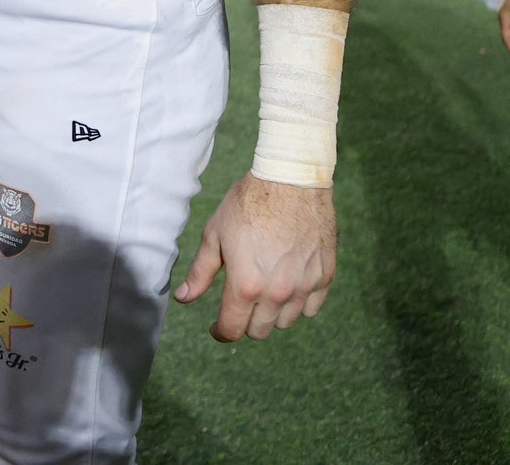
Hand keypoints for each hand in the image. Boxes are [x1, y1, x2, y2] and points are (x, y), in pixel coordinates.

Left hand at [174, 174, 336, 341]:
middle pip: (259, 331)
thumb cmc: (247, 203)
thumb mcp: (215, 235)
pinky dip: (299, 303)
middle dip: (246, 322)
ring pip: (286, 322)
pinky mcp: (325, 276)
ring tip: (264, 290)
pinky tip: (289, 285)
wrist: (290, 179)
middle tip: (241, 302)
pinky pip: (311, 307)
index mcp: (245, 285)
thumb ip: (200, 272)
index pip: (232, 329)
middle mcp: (277, 293)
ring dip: (273, 313)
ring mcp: (304, 286)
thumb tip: (184, 298)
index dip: (221, 331)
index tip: (217, 327)